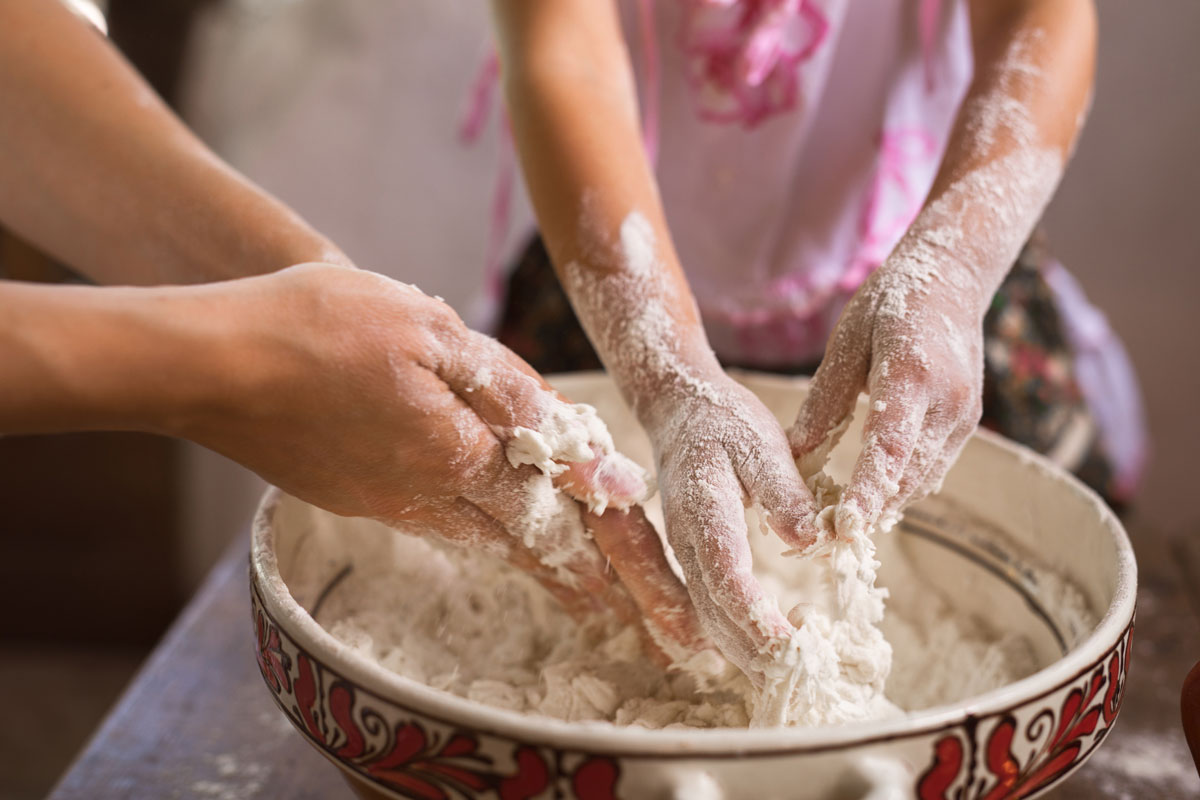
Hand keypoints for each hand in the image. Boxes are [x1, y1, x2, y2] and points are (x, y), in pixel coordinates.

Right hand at [179, 264, 707, 658]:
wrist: (211, 363)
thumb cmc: (321, 327)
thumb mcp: (430, 333)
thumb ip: (512, 396)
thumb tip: (590, 456)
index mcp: (464, 452)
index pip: (562, 513)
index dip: (614, 552)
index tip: (654, 596)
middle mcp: (432, 491)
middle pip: (529, 542)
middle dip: (586, 577)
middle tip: (627, 610)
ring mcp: (388, 498)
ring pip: (482, 535)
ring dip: (535, 560)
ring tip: (573, 579)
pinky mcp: (353, 493)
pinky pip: (436, 519)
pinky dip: (480, 531)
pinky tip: (482, 525)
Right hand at [643, 367, 821, 685]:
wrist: (678, 408)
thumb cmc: (723, 420)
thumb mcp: (762, 443)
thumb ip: (784, 491)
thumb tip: (810, 538)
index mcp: (705, 511)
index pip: (727, 578)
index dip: (756, 618)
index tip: (789, 646)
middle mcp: (688, 540)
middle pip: (715, 611)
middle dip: (753, 651)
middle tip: (795, 679)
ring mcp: (686, 551)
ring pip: (708, 615)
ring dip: (742, 651)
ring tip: (782, 678)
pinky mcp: (693, 556)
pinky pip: (708, 605)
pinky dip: (733, 633)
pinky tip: (759, 650)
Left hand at [789, 258, 984, 539]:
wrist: (951, 278)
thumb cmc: (889, 302)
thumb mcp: (846, 343)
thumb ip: (825, 400)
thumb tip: (797, 452)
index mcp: (912, 375)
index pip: (889, 446)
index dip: (869, 489)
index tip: (846, 524)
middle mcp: (948, 402)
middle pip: (908, 473)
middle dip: (871, 509)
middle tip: (828, 538)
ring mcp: (963, 415)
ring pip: (922, 478)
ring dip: (887, 502)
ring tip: (844, 524)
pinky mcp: (967, 423)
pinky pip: (933, 467)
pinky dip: (903, 484)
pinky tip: (874, 496)